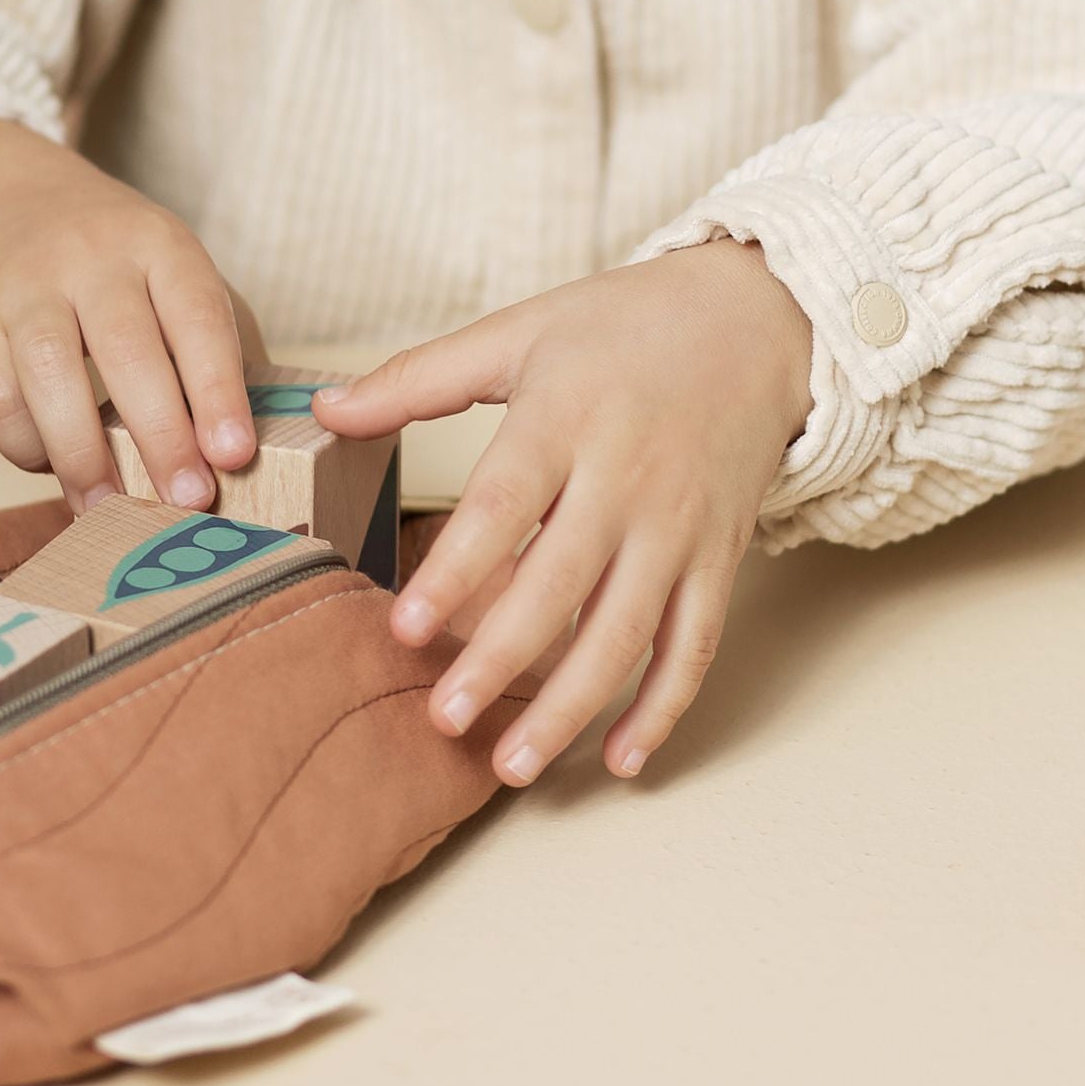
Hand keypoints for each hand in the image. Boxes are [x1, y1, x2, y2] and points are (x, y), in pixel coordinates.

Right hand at [0, 102, 266, 512]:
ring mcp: (22, 286)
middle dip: (162, 435)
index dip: (218, 388)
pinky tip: (57, 468)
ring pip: (50, 372)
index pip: (197, 316)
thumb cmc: (118, 269)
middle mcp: (90, 256)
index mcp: (159, 245)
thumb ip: (219, 349)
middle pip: (127, 349)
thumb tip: (248, 448)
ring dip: (85, 455)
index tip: (235, 454)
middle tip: (188, 499)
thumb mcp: (178, 279)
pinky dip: (28, 447)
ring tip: (114, 509)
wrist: (3, 208)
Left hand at [312, 239, 814, 783]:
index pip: (504, 505)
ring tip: (513, 763)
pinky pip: (695, 644)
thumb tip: (326, 408)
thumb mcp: (521, 332)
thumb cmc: (626, 326)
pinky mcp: (719, 557)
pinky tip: (622, 761)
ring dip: (573, 706)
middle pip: (562, 584)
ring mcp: (679, 526)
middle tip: (444, 719)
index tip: (405, 628)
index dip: (455, 572)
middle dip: (502, 660)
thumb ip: (419, 377)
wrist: (757, 321)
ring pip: (628, 632)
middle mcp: (628, 479)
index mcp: (567, 418)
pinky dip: (664, 708)